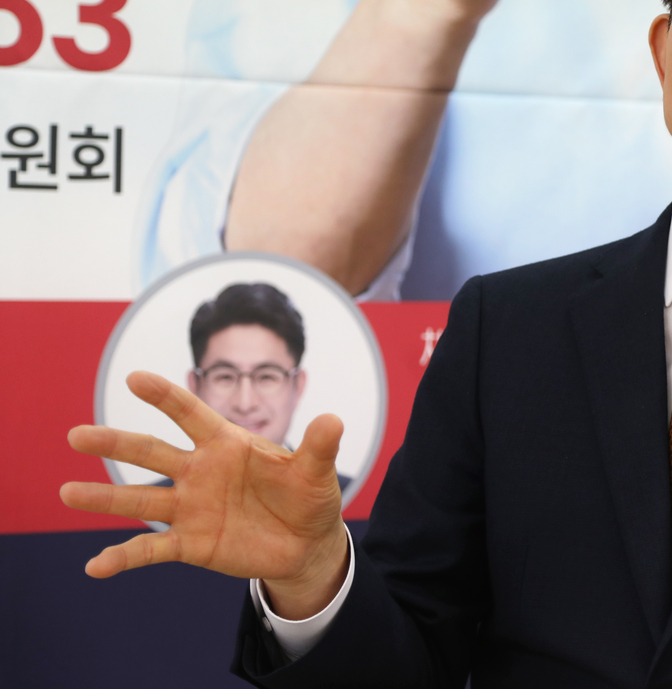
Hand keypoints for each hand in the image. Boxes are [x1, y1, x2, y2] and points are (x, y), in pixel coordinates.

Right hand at [60, 371, 348, 618]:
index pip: (191, 414)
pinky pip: (151, 550)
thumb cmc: (309, 498)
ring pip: (141, 500)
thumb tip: (334, 420)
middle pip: (150, 452)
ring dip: (103, 499)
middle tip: (76, 435)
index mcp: (227, 445)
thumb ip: (319, 447)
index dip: (165, 396)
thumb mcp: (317, 473)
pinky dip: (123, 558)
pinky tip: (95, 566)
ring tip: (66, 493)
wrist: (307, 544)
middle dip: (114, 443)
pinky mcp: (191, 544)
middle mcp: (200, 472)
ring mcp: (192, 508)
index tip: (134, 377)